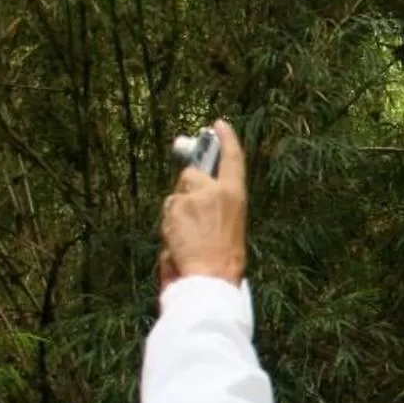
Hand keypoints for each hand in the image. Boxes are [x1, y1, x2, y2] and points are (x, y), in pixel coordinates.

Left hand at [159, 121, 246, 290]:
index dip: (226, 139)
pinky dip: (170, 224)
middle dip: (187, 190)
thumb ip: (218, 205)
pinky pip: (168, 210)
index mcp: (235, 195)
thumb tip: (197, 194)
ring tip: (188, 237)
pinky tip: (179, 240)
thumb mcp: (231, 227)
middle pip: (191, 175)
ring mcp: (193, 197)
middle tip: (190, 212)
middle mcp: (214, 190)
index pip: (233, 159)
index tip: (218, 125)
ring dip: (178, 212)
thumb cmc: (223, 259)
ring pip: (176, 196)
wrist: (210, 277)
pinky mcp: (175, 207)